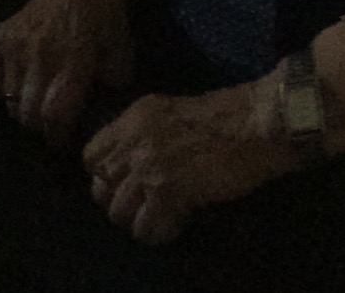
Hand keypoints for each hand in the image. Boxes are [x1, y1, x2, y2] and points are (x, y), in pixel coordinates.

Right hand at [0, 0, 132, 140]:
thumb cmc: (106, 22)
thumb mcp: (121, 57)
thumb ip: (111, 90)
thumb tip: (97, 117)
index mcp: (71, 63)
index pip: (53, 115)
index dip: (56, 136)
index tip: (62, 141)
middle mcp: (39, 56)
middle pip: (26, 113)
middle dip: (38, 127)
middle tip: (50, 126)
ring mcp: (14, 46)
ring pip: (8, 99)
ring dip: (22, 108)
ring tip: (37, 104)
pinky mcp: (0, 37)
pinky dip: (9, 88)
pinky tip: (26, 82)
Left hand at [78, 82, 300, 243]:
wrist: (255, 124)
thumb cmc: (224, 115)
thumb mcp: (168, 112)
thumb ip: (143, 133)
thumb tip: (129, 162)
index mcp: (131, 120)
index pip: (90, 156)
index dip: (103, 175)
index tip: (120, 182)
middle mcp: (132, 144)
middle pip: (100, 187)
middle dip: (117, 200)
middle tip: (139, 205)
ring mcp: (148, 169)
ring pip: (119, 211)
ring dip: (136, 220)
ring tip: (156, 219)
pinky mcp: (169, 192)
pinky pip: (146, 226)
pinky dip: (156, 232)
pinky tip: (171, 226)